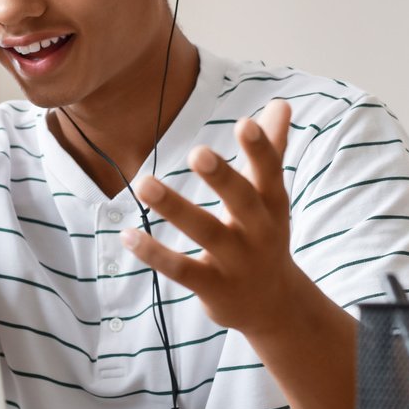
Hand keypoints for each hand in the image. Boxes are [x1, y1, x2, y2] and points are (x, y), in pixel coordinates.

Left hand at [121, 99, 296, 338]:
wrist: (274, 306)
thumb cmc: (265, 235)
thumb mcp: (272, 196)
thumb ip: (273, 150)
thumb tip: (281, 103)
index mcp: (272, 205)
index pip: (269, 173)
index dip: (260, 149)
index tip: (245, 123)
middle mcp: (259, 232)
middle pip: (242, 201)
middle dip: (222, 178)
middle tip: (198, 152)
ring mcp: (236, 262)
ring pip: (205, 232)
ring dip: (175, 207)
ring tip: (143, 183)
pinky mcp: (213, 287)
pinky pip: (181, 269)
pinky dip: (154, 253)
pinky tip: (127, 234)